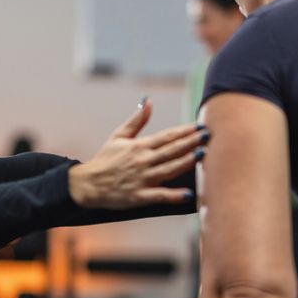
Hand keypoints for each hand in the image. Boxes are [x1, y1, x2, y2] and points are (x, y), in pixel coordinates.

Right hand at [68, 98, 207, 208]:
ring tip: (203, 154)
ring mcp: (142, 179)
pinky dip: (174, 195)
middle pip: (172, 150)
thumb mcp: (118, 136)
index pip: (167, 136)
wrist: (88, 184)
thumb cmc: (105, 159)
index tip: (199, 125)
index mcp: (139, 146)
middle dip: (191, 142)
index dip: (184, 131)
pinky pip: (160, 195)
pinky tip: (188, 194)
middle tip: (208, 135)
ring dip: (187, 162)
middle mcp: (143, 161)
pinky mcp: (139, 196)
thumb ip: (136, 120)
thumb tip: (148, 100)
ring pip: (169, 169)